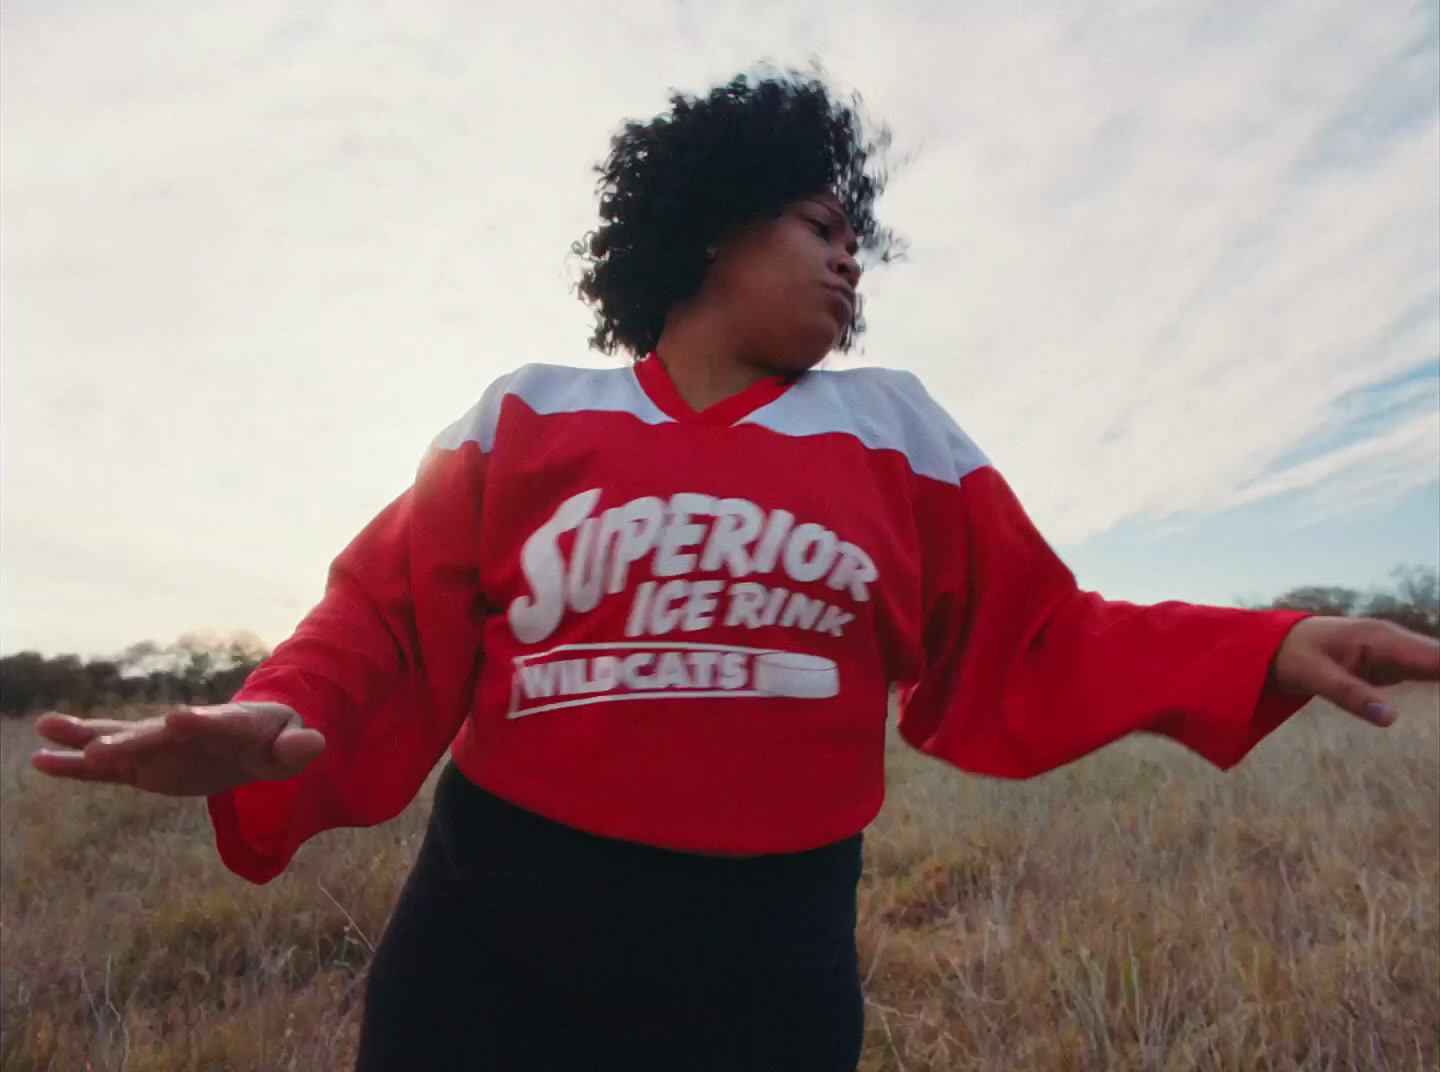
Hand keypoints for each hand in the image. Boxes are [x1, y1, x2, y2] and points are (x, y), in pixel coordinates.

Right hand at [29, 702, 325, 796]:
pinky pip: (107, 769)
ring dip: (87, 740)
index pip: (216, 723)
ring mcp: (160, 748)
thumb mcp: (293, 746)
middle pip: (157, 737)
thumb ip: (299, 747)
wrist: (251, 741)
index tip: (178, 719)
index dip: (200, 722)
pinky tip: (40, 760)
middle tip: (99, 748)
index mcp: (229, 724)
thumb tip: (314, 743)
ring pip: (121, 743)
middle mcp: (186, 731)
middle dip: (131, 741)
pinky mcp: (144, 766)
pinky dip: (76, 766)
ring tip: (47, 732)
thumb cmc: (275, 740)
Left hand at [1268, 616, 1439, 725]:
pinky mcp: (1394, 664)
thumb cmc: (1292, 655)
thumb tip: (1391, 719)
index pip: (1438, 658)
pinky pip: (1430, 673)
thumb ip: (1351, 695)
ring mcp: (1398, 652)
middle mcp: (1397, 642)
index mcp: (1383, 640)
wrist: (1274, 642)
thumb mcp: (1313, 676)